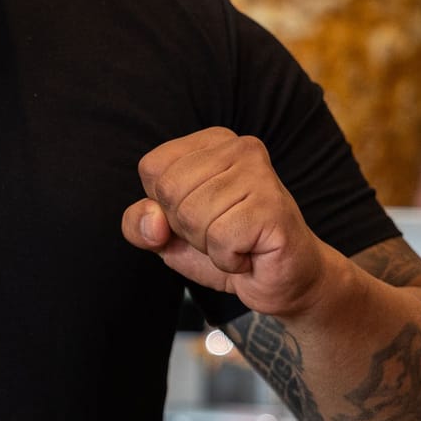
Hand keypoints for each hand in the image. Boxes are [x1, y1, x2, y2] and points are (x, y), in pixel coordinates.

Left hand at [121, 127, 336, 317]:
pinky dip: (228, 259)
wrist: (282, 278)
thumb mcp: (167, 235)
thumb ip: (139, 223)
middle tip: (221, 232)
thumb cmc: (226, 246)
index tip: (199, 215)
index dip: (163, 206)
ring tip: (237, 240)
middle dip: (187, 228)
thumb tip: (153, 221)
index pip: (152, 168)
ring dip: (209, 245)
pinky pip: (220, 239)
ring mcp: (260, 174)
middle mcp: (239, 147)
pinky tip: (250, 252)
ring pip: (193, 216)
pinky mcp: (273, 208)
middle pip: (170, 191)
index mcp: (210, 142)